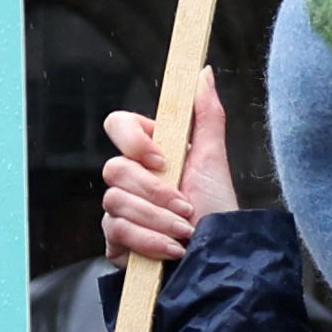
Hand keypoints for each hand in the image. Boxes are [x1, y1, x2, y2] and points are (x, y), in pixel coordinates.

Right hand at [95, 86, 222, 273]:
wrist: (217, 260)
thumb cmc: (217, 211)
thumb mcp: (214, 160)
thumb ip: (206, 114)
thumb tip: (203, 72)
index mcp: (150, 153)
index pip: (117, 125)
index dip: (133, 140)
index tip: (162, 159)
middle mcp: (130, 180)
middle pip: (114, 169)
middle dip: (155, 192)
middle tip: (186, 208)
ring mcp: (119, 210)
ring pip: (115, 202)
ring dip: (157, 219)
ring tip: (185, 231)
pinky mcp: (116, 241)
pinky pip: (116, 231)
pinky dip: (149, 241)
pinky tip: (172, 249)